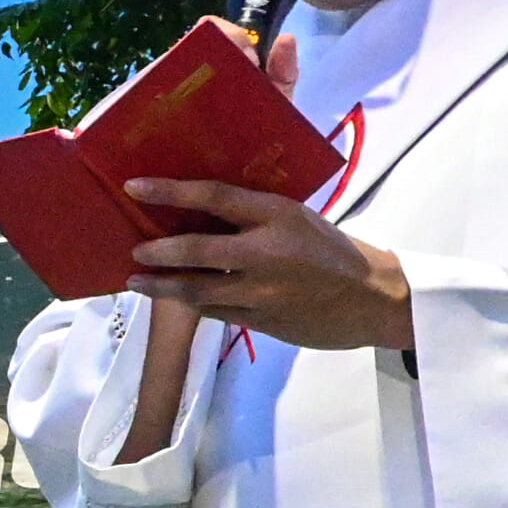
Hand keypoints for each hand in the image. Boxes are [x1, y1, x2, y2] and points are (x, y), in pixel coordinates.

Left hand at [123, 177, 413, 351]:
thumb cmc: (332, 250)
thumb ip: (254, 215)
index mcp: (277, 214)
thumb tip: (201, 208)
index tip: (134, 187)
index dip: (169, 191)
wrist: (373, 299)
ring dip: (162, 286)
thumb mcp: (297, 218)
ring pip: (198, 288)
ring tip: (136, 282)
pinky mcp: (262, 320)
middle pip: (197, 248)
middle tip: (135, 250)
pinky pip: (215, 311)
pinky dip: (192, 304)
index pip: (214, 196)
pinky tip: (175, 299)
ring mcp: (262, 290)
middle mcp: (266, 251)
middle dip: (158, 251)